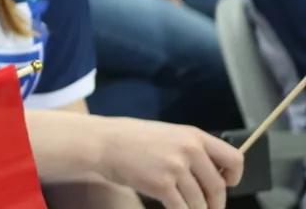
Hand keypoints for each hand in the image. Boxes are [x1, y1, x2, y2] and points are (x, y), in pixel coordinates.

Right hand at [95, 118, 242, 208]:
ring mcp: (176, 168)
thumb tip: (207, 171)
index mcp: (194, 136)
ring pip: (200, 201)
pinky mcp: (162, 184)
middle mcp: (190, 150)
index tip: (227, 184)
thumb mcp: (166, 134)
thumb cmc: (129, 138)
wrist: (102, 142)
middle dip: (215, 203)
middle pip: (217, 186)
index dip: (234, 176)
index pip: (233, 158)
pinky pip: (181, 207)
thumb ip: (188, 148)